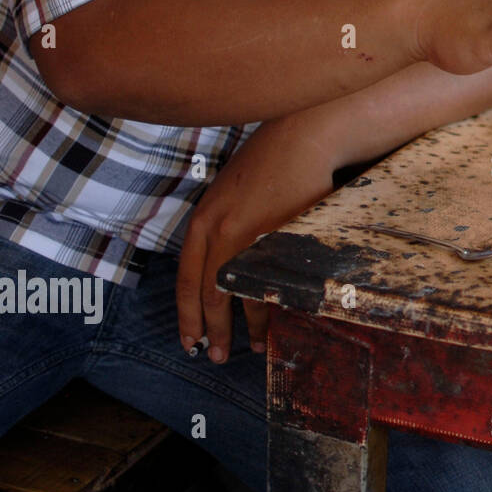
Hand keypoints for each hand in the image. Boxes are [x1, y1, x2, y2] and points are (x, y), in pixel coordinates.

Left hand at [175, 116, 338, 363]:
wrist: (304, 136)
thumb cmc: (270, 160)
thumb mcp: (229, 192)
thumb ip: (219, 226)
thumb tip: (220, 266)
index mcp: (203, 219)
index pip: (187, 279)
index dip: (187, 315)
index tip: (190, 340)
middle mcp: (220, 230)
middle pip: (210, 294)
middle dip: (212, 330)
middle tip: (215, 356)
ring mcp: (251, 234)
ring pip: (242, 293)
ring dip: (247, 325)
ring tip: (253, 346)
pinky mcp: (281, 236)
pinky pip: (271, 281)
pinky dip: (272, 306)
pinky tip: (276, 321)